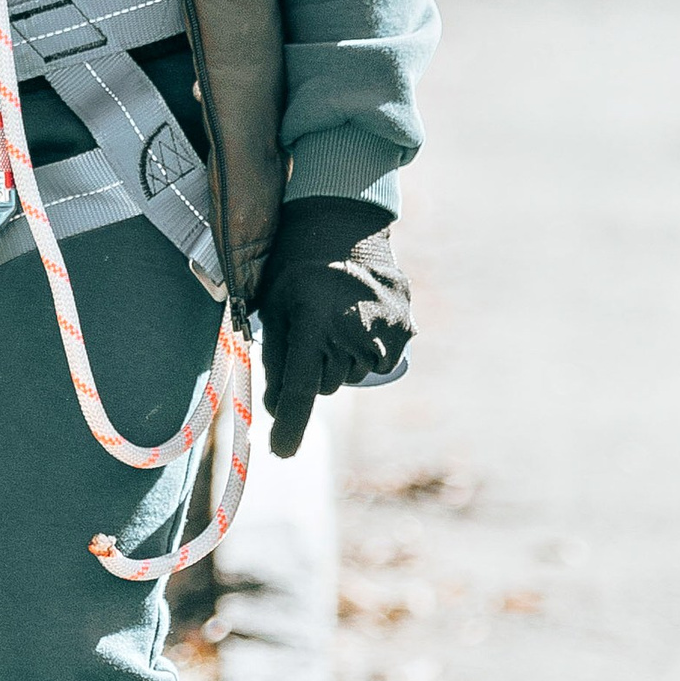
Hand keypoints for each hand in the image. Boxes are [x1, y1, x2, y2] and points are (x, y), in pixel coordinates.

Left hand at [256, 195, 410, 458]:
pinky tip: (357, 323)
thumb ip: (276, 358)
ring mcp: (382, 331)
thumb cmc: (297, 268)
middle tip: (309, 332)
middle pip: (326, 386)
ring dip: (340, 361)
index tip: (282, 452)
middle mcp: (351, 330)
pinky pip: (378, 364)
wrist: (345, 228)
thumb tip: (276, 408)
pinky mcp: (404, 330)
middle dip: (313, 372)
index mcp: (312, 322)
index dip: (290, 423)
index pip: (300, 387)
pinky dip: (366, 353)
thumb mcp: (275, 306)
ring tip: (334, 320)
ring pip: (353, 376)